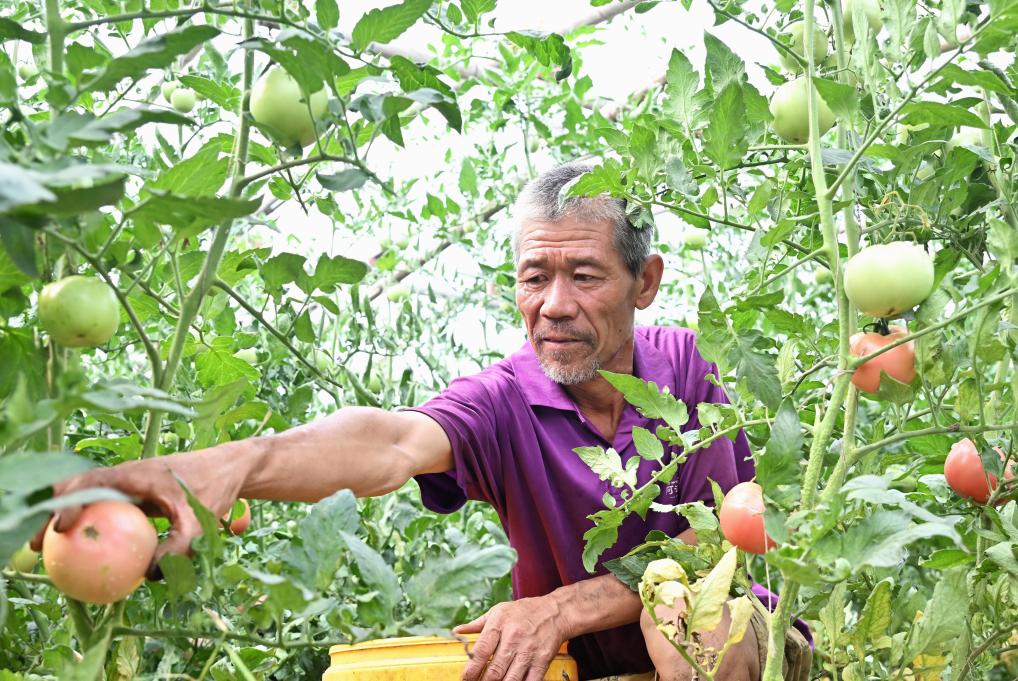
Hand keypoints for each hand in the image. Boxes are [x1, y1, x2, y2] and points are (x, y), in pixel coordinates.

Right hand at [29, 445, 248, 575]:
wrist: (229, 468)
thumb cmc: (214, 487)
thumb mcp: (200, 519)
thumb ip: (179, 546)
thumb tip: (151, 574)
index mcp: (136, 474)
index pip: (91, 482)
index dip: (70, 501)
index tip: (63, 528)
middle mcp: (126, 476)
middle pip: (78, 490)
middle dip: (52, 514)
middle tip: (36, 546)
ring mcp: (128, 485)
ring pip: (87, 500)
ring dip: (65, 520)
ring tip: (49, 554)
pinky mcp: (134, 496)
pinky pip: (105, 511)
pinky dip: (90, 526)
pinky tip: (88, 556)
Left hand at [455, 596, 569, 680]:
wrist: (555, 612)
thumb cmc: (523, 611)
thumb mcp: (498, 611)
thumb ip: (476, 624)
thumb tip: (456, 631)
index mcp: (500, 623)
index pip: (482, 651)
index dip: (471, 669)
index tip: (465, 679)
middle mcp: (514, 637)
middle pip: (495, 669)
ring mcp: (529, 650)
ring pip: (511, 679)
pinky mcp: (542, 660)